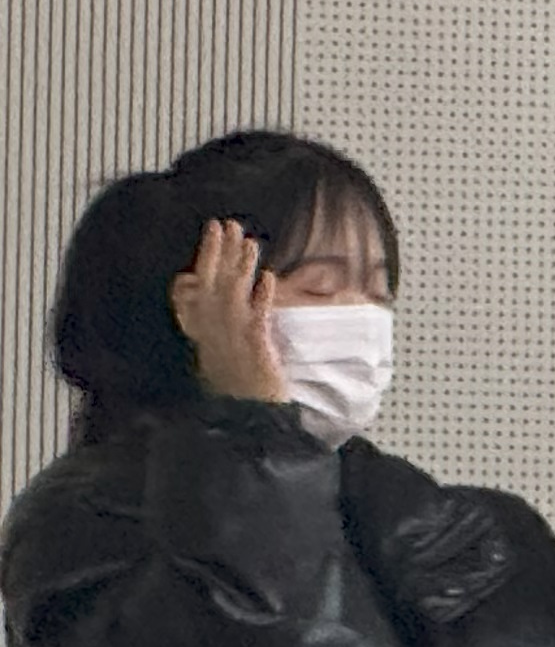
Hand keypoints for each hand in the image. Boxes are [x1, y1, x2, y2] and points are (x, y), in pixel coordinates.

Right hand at [168, 219, 285, 404]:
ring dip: (240, 266)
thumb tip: (211, 303)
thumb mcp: (220, 355)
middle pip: (212, 283)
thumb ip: (217, 328)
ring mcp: (232, 338)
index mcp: (203, 332)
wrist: (247, 422)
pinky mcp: (254, 348)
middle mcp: (213, 332)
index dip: (204, 260)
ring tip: (249, 242)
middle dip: (219, 252)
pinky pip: (257, 317)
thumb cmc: (238, 391)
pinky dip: (261, 296)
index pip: (195, 289)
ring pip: (233, 294)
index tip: (211, 233)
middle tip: (226, 224)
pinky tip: (268, 278)